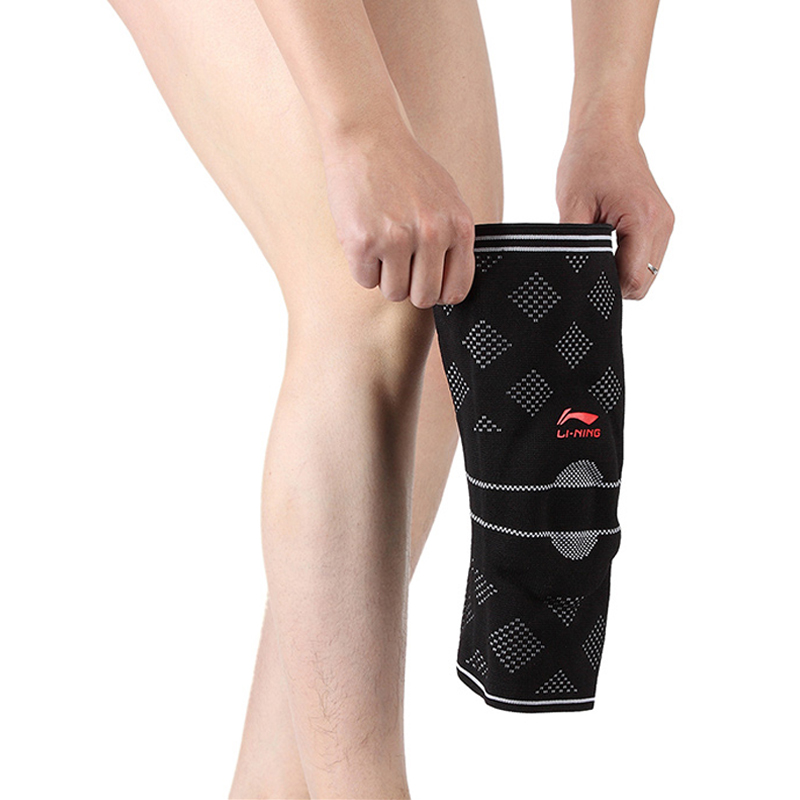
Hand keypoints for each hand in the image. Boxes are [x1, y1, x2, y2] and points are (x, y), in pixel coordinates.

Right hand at [320, 120, 474, 308]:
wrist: (368, 135)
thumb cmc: (406, 168)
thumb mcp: (448, 199)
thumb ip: (454, 240)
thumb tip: (453, 284)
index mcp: (459, 226)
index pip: (457, 290)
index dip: (440, 292)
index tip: (428, 283)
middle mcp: (432, 234)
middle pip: (424, 297)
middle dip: (411, 287)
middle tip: (400, 264)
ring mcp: (397, 239)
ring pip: (394, 293)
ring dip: (385, 277)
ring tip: (381, 246)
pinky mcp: (363, 242)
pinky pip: (365, 280)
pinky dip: (362, 266)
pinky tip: (364, 238)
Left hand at [556, 124, 674, 299]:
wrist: (606, 129)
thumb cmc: (588, 160)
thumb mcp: (572, 205)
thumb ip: (574, 245)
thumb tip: (572, 276)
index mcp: (644, 220)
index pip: (633, 280)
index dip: (608, 289)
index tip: (583, 280)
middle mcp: (662, 224)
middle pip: (643, 283)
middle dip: (614, 283)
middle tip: (585, 264)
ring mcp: (665, 223)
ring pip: (646, 273)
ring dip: (620, 271)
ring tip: (595, 249)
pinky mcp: (660, 222)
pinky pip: (646, 258)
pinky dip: (627, 260)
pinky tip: (606, 244)